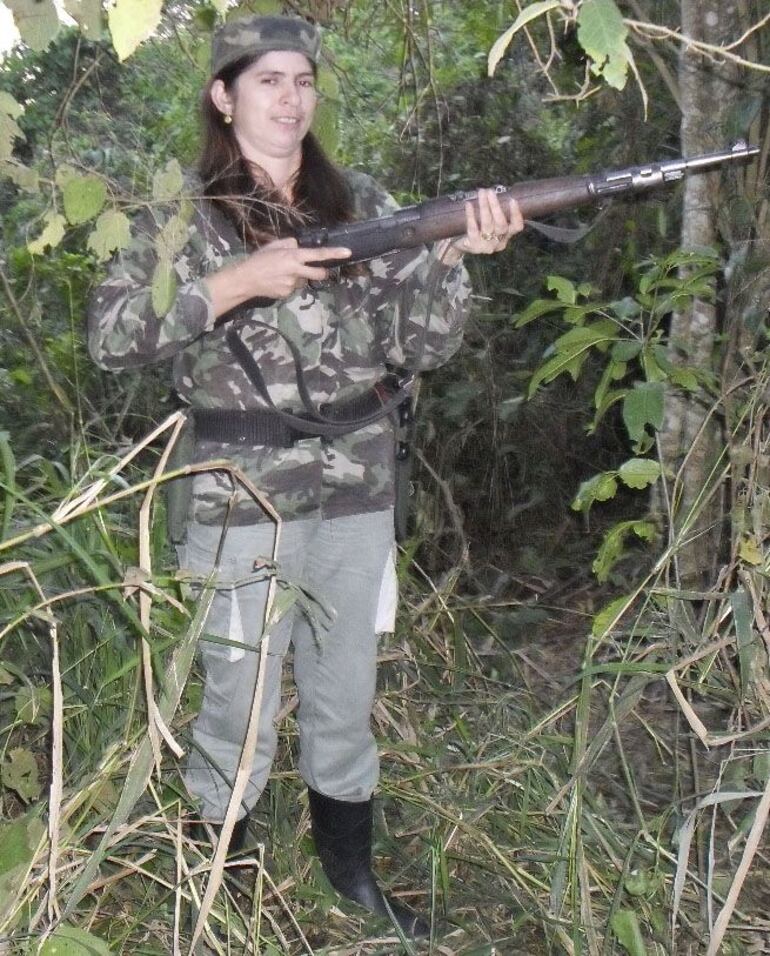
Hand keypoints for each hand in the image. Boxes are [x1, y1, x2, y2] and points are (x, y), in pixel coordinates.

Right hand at [206, 237, 351, 315]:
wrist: (246, 280)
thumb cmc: (259, 259)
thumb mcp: (274, 245)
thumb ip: (290, 244)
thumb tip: (301, 246)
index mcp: (293, 256)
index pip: (318, 255)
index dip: (334, 253)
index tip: (348, 252)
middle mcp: (296, 271)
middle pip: (319, 274)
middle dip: (322, 272)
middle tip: (316, 269)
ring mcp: (292, 285)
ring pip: (303, 281)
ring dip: (299, 277)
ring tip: (281, 274)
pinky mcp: (287, 294)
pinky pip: (294, 288)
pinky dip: (289, 284)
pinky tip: (277, 281)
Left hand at [441, 189, 523, 265]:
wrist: (459, 246)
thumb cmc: (477, 229)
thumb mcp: (490, 222)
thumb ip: (494, 212)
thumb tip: (494, 191)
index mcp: (506, 236)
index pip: (517, 227)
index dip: (516, 214)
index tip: (512, 200)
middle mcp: (498, 242)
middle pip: (501, 224)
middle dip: (496, 206)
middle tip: (490, 191)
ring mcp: (486, 246)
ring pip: (487, 225)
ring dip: (484, 207)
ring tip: (481, 193)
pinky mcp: (474, 246)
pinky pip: (473, 229)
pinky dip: (471, 215)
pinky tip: (468, 204)